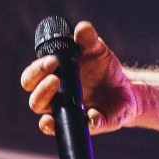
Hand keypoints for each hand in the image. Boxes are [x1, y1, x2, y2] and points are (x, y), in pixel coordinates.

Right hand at [20, 21, 141, 136]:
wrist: (126, 90)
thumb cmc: (104, 69)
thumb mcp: (98, 51)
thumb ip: (89, 40)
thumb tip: (82, 28)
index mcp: (52, 79)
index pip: (32, 77)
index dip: (36, 70)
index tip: (52, 60)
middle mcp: (55, 100)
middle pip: (34, 100)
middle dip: (40, 88)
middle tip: (55, 77)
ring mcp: (68, 115)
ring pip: (46, 120)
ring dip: (49, 110)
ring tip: (62, 93)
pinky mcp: (85, 126)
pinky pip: (78, 131)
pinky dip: (84, 123)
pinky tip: (90, 115)